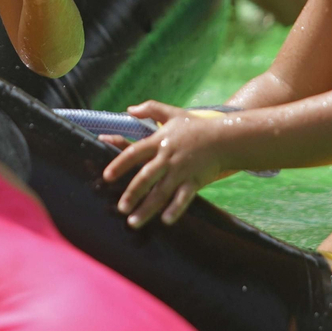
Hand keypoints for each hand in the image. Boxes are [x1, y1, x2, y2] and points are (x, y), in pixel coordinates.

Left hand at [101, 101, 226, 226]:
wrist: (224, 138)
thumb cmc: (196, 126)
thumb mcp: (173, 113)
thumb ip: (150, 109)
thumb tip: (129, 109)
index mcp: (159, 141)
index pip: (134, 152)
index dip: (120, 164)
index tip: (107, 176)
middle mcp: (167, 158)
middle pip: (145, 177)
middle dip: (132, 193)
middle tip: (120, 208)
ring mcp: (181, 171)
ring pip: (161, 192)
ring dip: (147, 208)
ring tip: (133, 222)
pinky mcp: (194, 181)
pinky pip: (183, 198)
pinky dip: (175, 209)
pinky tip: (165, 221)